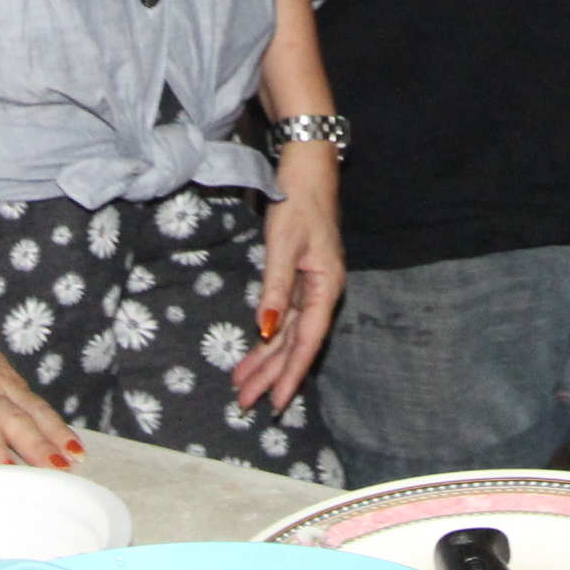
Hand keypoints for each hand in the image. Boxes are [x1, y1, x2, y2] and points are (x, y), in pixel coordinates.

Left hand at [238, 149, 343, 414]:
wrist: (307, 167)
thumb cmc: (299, 201)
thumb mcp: (284, 244)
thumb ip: (275, 288)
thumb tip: (267, 330)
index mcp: (326, 286)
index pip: (308, 341)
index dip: (292, 373)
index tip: (277, 401)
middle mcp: (321, 292)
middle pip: (296, 342)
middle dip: (271, 373)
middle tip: (245, 402)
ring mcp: (310, 285)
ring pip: (288, 331)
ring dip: (266, 358)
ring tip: (242, 385)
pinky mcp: (298, 276)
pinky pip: (283, 315)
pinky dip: (267, 335)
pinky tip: (255, 350)